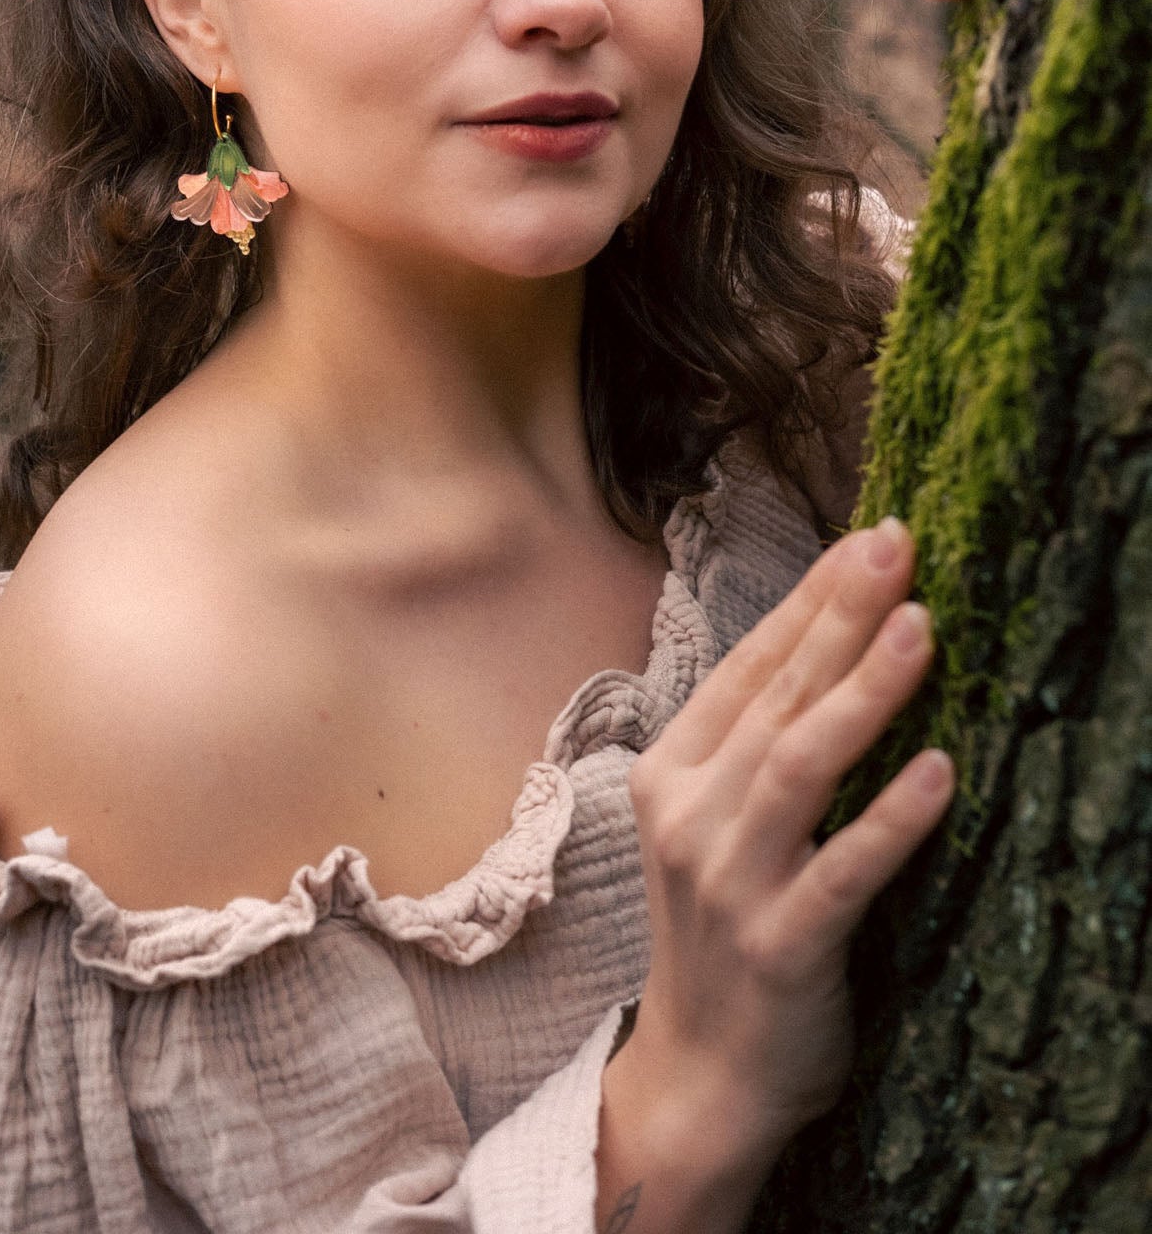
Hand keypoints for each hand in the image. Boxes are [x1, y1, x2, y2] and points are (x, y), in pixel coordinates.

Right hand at [614, 518, 953, 1167]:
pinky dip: (893, 819)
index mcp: (672, 771)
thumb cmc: (725, 929)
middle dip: (841, 616)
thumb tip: (838, 638)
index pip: (749, 665)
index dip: (810, 600)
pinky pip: (845, 871)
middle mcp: (692, 815)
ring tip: (920, 629)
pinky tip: (940, 772)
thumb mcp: (715, 822)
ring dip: (865, 692)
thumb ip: (759, 741)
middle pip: (778, 698)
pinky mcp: (782, 945)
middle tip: (897, 546)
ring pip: (802, 766)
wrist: (701, 1073)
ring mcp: (731, 881)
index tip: (866, 539)